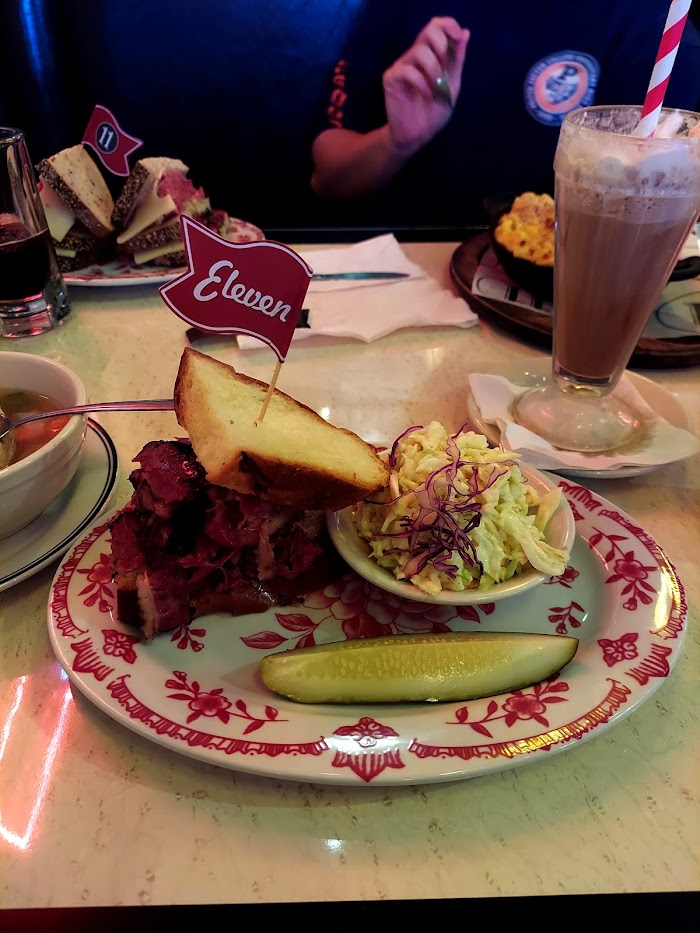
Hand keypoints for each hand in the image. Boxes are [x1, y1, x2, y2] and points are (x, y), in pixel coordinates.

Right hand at [382, 17, 469, 158]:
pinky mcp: (391, 78)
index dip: (449, 25)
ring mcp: (402, 66)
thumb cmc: (434, 112)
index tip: (458, 39)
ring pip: (420, 52)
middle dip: (442, 47)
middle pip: (428, 30)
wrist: (418, 136)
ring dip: (434, 71)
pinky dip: (422, 83)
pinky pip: (408, 71)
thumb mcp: (452, 85)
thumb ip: (457, 61)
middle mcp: (414, 55)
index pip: (436, 26)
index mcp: (430, 54)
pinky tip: (426, 95)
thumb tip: (465, 33)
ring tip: (436, 88)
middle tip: (445, 68)